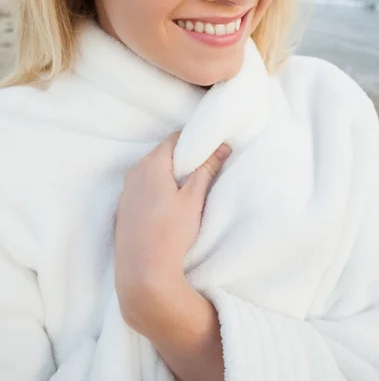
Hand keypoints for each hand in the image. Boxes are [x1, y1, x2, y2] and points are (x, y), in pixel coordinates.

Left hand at [114, 131, 230, 333]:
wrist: (142, 272)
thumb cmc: (170, 233)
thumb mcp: (194, 199)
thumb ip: (207, 170)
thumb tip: (222, 147)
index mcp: (152, 164)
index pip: (174, 139)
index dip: (194, 141)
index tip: (209, 150)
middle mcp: (134, 172)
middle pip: (162, 154)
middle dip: (182, 158)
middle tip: (203, 170)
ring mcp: (125, 191)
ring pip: (150, 171)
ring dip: (169, 174)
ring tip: (187, 190)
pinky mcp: (123, 208)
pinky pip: (141, 188)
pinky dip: (156, 188)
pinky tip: (168, 207)